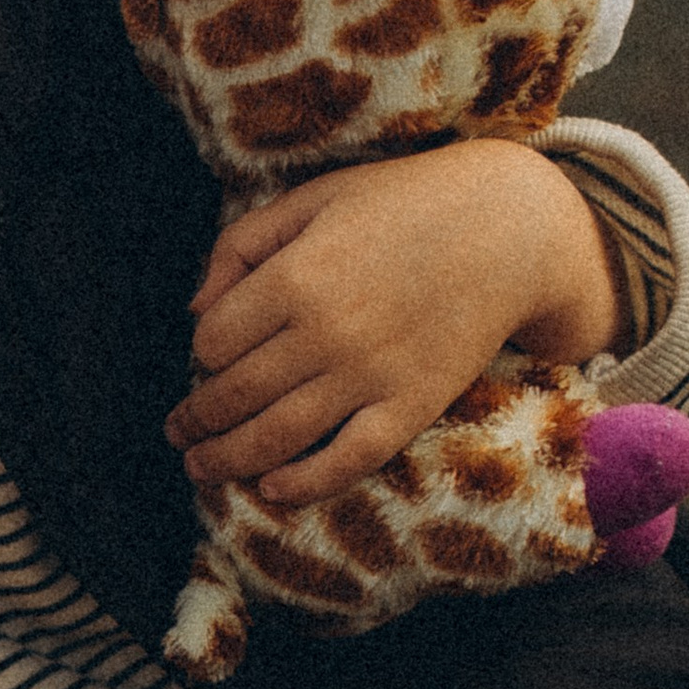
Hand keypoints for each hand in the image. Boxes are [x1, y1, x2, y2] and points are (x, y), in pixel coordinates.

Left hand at [167, 141, 622, 505]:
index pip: (213, 340)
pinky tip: (272, 489)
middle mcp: (326, 330)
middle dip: (196, 420)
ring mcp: (370, 373)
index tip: (208, 360)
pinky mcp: (412, 405)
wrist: (510, 228)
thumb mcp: (315, 199)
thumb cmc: (404, 205)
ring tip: (200, 467)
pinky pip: (347, 459)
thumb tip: (194, 310)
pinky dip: (304, 482)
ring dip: (227, 459)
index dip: (202, 355)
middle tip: (179, 433)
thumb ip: (243, 245)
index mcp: (296, 275)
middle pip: (233, 394)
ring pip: (276, 435)